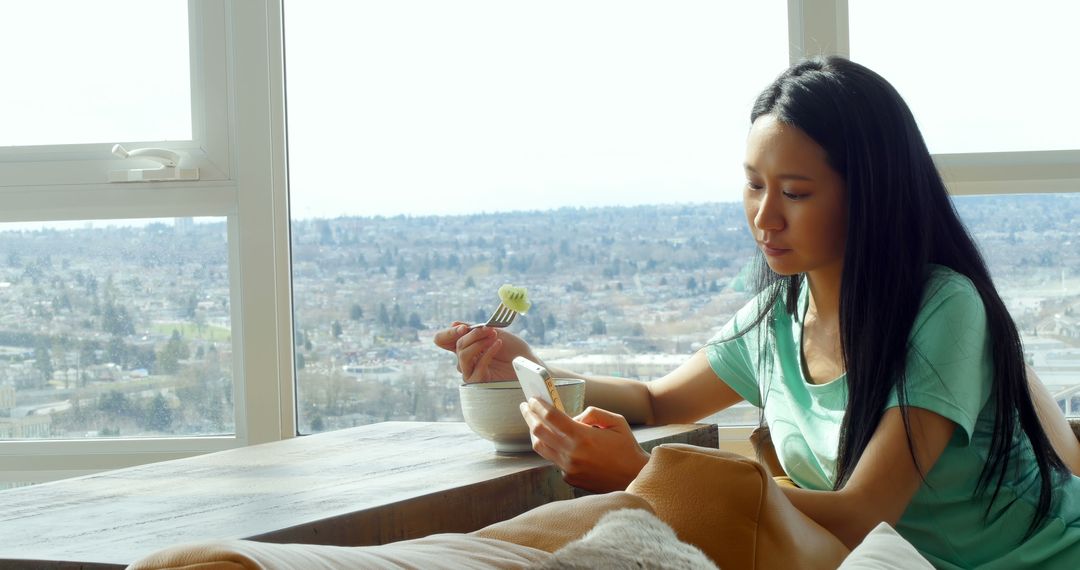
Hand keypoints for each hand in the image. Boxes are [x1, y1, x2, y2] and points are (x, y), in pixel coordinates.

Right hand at [432, 322, 540, 382]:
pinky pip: (478, 366)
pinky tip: (498, 344)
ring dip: (479, 343)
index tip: (463, 328)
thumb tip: (453, 324)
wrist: (528, 362)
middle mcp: (464, 359)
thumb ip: (473, 329)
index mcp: (465, 345)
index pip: (442, 340)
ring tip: (494, 336)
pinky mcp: (479, 382)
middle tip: (490, 329)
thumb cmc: (512, 348)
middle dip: (474, 334)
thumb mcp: (492, 332)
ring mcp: (470, 371)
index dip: (448, 334)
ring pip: (463, 356)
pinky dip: (488, 352)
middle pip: (457, 345)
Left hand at [520, 399, 649, 492]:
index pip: (551, 417)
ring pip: (541, 447)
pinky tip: (559, 442)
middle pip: (539, 431)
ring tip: (534, 422)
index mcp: (582, 437)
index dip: (539, 405)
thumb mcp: (616, 421)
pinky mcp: (569, 478)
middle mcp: (571, 453)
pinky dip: (554, 448)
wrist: (634, 478)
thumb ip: (592, 413)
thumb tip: (574, 417)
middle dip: (529, 416)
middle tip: (526, 406)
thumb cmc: (627, 448)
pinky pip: (554, 459)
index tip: (533, 398)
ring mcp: (568, 468)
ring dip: (535, 433)